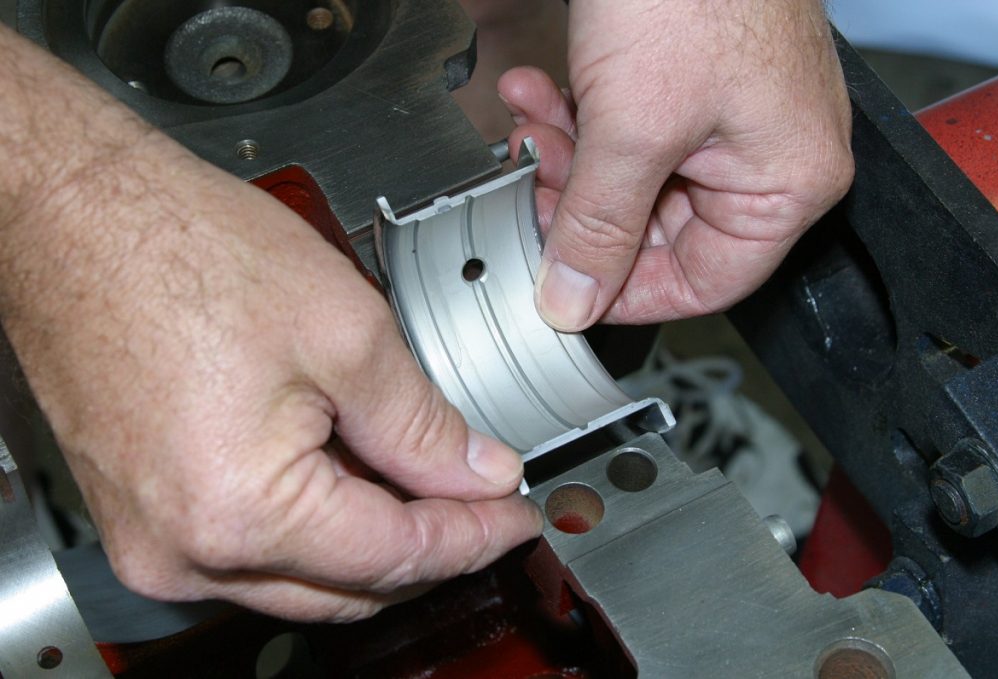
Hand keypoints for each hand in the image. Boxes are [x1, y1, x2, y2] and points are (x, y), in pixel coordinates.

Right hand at [0, 27, 539, 621]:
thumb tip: (477, 473)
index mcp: (239, 511)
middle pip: (349, 586)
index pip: (396, 556)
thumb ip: (424, 425)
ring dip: (373, 542)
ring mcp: (154, 539)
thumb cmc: (178, 247)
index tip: (516, 518)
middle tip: (484, 505)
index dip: (473, 538)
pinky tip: (353, 477)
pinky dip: (316, 527)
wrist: (79, 213)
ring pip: (302, 578)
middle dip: (429, 548)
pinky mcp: (142, 514)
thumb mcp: (345, 332)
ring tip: (427, 485)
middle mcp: (183, 550)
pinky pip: (251, 550)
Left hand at [498, 0, 853, 329]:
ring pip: (634, 182)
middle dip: (582, 208)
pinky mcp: (690, 84)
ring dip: (572, 159)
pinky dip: (581, 119)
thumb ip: (598, 225)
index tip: (562, 291)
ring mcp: (729, 117)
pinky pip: (630, 132)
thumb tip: (573, 301)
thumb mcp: (634, 126)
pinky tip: (542, 95)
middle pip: (660, 232)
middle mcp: (769, 155)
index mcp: (788, 182)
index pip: (703, 283)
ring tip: (532, 127)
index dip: (623, 292)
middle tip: (535, 189)